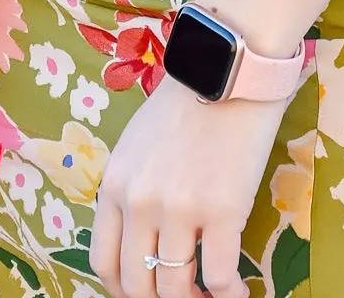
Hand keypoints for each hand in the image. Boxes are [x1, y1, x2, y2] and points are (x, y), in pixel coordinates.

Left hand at [89, 71, 283, 297]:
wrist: (229, 68)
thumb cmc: (188, 100)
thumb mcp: (138, 143)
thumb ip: (131, 187)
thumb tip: (139, 235)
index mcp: (115, 185)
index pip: (104, 262)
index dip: (123, 290)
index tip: (145, 292)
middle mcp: (139, 203)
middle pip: (138, 283)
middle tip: (182, 296)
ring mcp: (180, 209)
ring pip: (176, 287)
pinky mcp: (222, 211)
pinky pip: (220, 277)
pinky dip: (229, 295)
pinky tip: (239, 293)